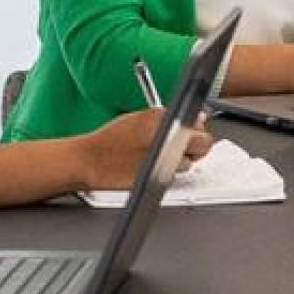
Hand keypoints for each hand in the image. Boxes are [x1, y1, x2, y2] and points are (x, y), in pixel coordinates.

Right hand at [79, 109, 213, 190]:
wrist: (90, 161)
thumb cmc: (110, 140)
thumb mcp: (139, 119)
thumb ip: (168, 118)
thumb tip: (196, 118)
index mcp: (161, 117)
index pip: (198, 122)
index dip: (196, 127)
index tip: (192, 129)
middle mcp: (166, 136)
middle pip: (203, 144)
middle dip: (197, 146)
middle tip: (184, 146)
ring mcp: (164, 157)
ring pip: (189, 162)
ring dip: (181, 160)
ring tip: (159, 157)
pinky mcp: (159, 176)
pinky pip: (174, 175)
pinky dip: (168, 171)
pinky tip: (152, 166)